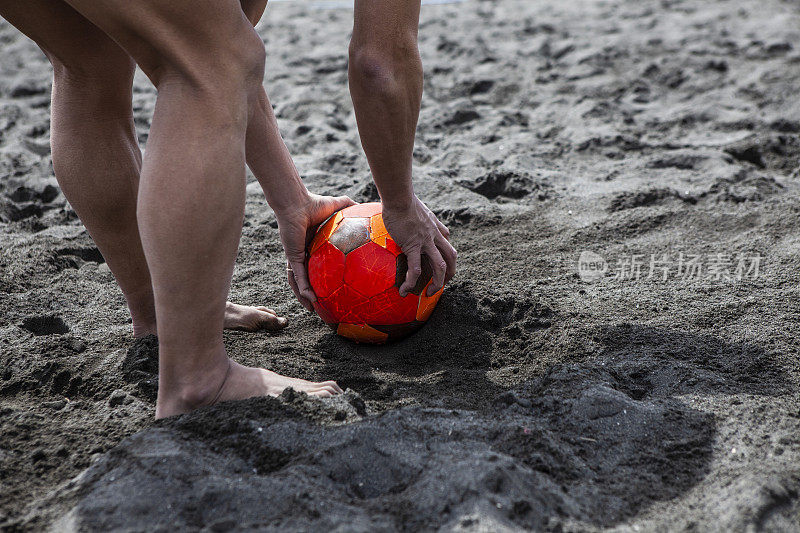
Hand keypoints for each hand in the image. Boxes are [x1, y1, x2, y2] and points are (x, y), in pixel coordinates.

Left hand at [275, 193, 355, 309]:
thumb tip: (366, 206)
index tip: (330, 287)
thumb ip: (349, 206)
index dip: (320, 277)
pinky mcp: (293, 256)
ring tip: (313, 309)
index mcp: (311, 245)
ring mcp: (296, 256)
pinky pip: (298, 276)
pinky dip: (303, 288)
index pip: (315, 265)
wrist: (297, 202)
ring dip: (303, 296)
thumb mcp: (337, 206)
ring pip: (298, 281)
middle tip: (319, 305)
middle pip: (304, 277)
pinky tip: (310, 299)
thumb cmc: (313, 202)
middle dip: (309, 293)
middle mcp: (302, 253)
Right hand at [382, 195, 456, 296]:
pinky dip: (411, 281)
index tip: (440, 266)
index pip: (447, 244)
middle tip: (441, 284)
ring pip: (440, 266)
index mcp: (436, 227)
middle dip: (449, 273)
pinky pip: (416, 268)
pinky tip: (405, 290)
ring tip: (429, 293)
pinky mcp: (413, 246)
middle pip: (451, 257)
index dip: (446, 257)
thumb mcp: (418, 208)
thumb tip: (409, 216)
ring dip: (438, 282)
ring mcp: (426, 242)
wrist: (399, 197)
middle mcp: (435, 236)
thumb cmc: (404, 200)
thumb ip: (419, 215)